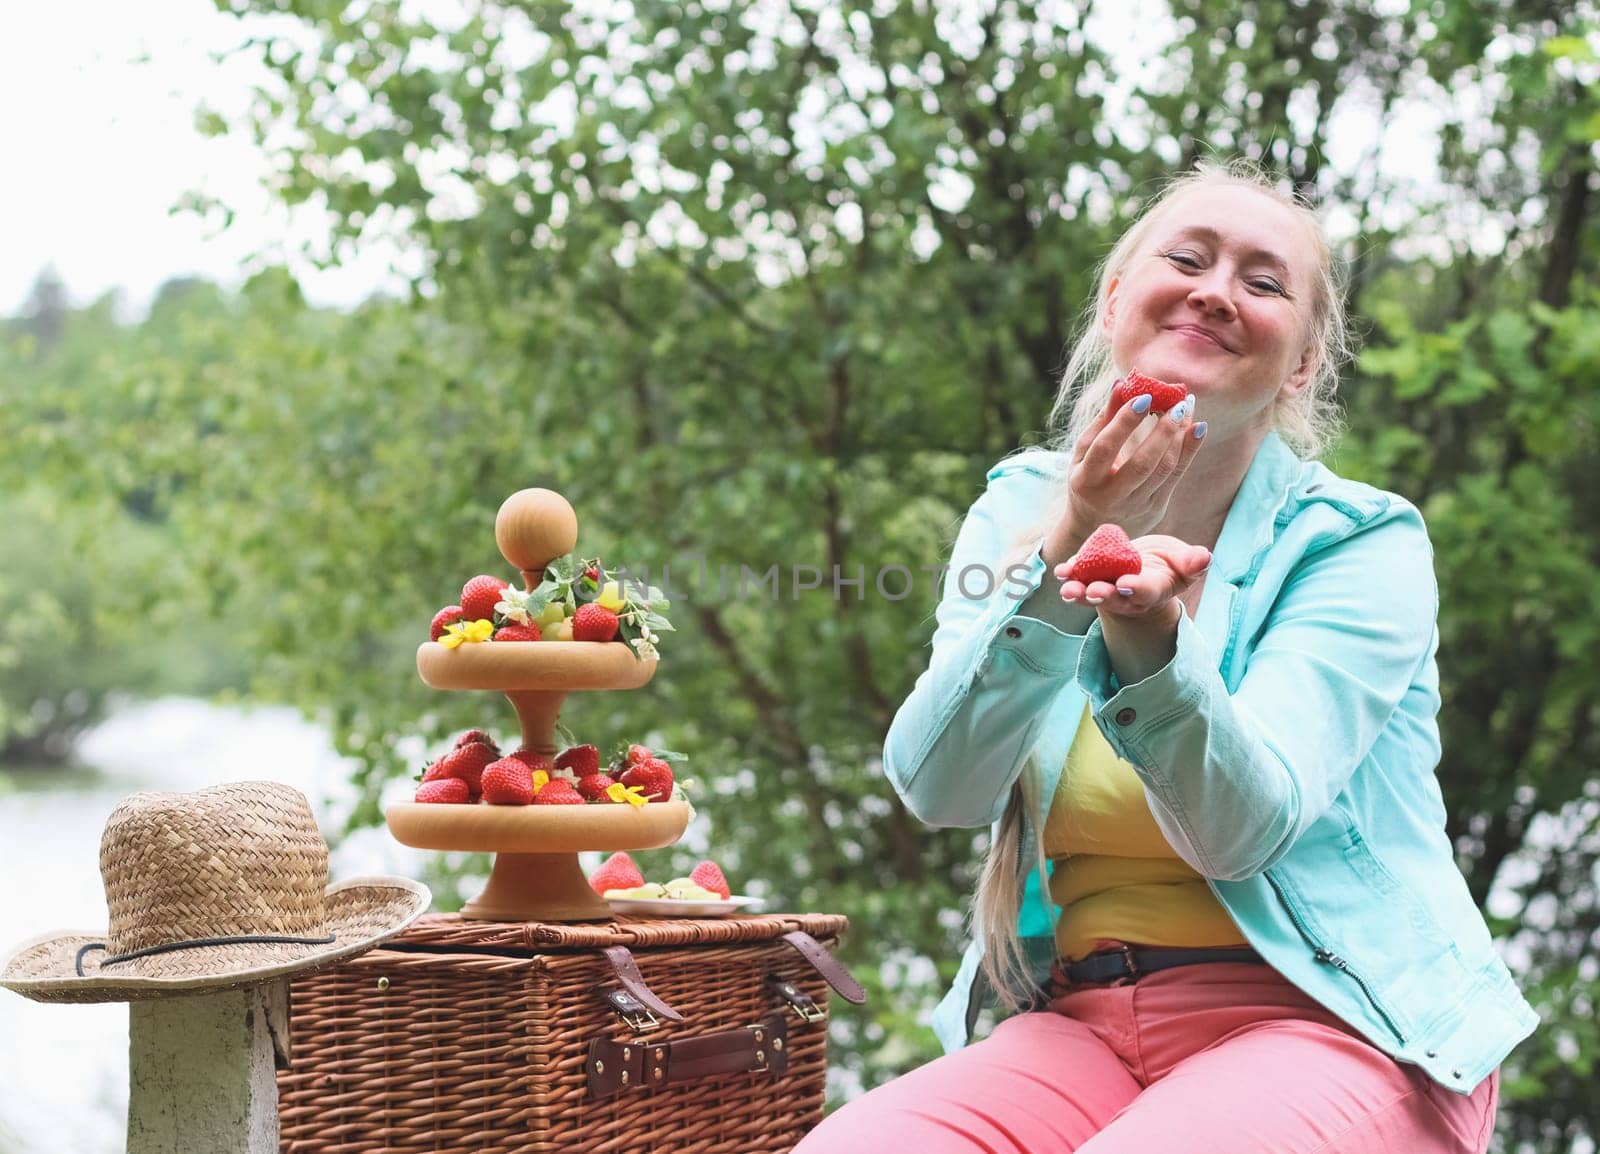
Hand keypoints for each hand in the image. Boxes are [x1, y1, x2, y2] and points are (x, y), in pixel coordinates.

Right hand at [1042, 382, 1205, 562]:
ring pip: (1163, 469)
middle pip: (1141, 464)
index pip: (1105, 448)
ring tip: (1186, 408)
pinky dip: (1189, 451)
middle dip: (1162, 431)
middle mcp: (1110, 497)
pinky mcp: (1155, 508)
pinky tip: (1197, 429)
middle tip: (1177, 404)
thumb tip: (1121, 385)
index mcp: (1085, 480)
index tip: (1144, 397)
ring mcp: (1135, 506)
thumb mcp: (1084, 454)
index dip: (1124, 423)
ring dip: (1180, 436)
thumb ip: (1103, 421)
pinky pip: (1176, 477)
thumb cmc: (1087, 479)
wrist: (1093, 528)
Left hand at [1053, 533, 1211, 618]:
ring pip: (1091, 594)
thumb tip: (1205, 557)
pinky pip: (1078, 580)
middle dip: (1104, 594)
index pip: (1145, 592)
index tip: (1126, 584)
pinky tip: (1061, 571)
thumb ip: (1192, 562)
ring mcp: (1107, 589)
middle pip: (1115, 599)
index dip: (1136, 588)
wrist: (1146, 566)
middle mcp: (1128, 595)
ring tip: (1068, 589)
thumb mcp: (1184, 561)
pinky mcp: (1090, 579)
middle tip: (1095, 591)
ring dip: (1079, 592)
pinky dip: (1069, 576)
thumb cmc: (1169, 564)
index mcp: (1153, 590)